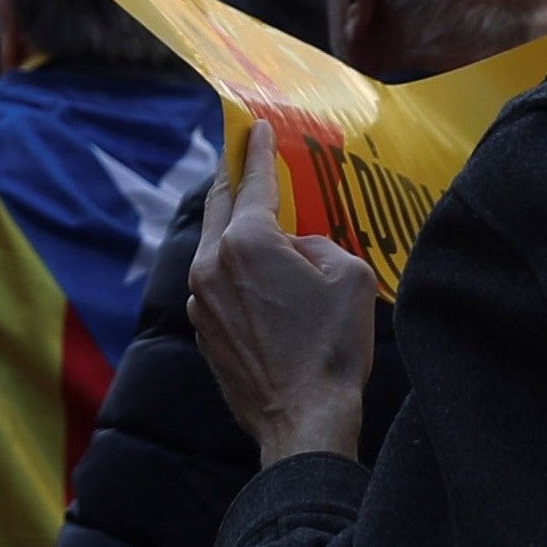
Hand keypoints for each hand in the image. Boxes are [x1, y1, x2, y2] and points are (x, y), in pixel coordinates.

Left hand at [179, 119, 374, 465]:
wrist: (303, 420)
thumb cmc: (332, 348)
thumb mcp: (348, 276)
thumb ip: (318, 244)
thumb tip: (296, 249)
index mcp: (247, 243)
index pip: (254, 183)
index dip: (258, 151)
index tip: (256, 127)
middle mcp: (211, 265)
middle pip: (220, 208)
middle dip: (233, 181)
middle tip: (241, 159)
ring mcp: (199, 300)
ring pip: (216, 251)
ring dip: (235, 235)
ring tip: (259, 227)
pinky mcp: (201, 330)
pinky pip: (216, 286)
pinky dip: (233, 274)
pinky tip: (257, 283)